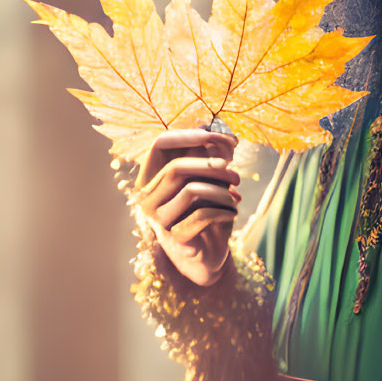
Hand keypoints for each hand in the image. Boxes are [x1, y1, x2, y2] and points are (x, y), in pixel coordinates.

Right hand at [133, 128, 240, 287]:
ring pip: (191, 191)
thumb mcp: (207, 179)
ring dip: (221, 191)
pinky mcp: (175, 238)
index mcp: (149, 178)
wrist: (206, 252)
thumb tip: (215, 127)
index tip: (217, 136)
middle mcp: (146, 198)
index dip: (187, 136)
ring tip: (235, 196)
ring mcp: (157, 219)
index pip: (159, 145)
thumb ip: (208, 156)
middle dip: (211, 166)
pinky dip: (224, 211)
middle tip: (235, 172)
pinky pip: (203, 215)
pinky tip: (233, 212)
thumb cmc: (205, 209)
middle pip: (176, 168)